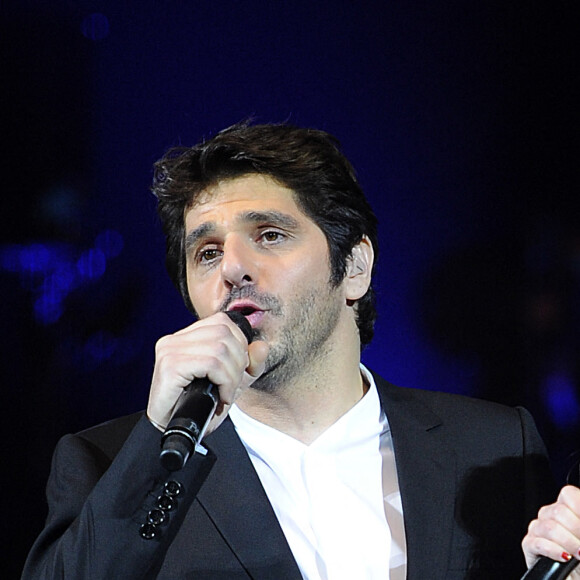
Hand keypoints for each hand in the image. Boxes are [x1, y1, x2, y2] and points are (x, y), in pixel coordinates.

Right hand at [146, 312, 268, 434]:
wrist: (174, 431)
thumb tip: (262, 346)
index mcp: (186, 337)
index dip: (240, 344)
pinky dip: (224, 382)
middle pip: (224, 334)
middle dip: (239, 362)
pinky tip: (221, 396)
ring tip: (226, 393)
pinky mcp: (170, 366)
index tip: (238, 369)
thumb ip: (250, 364)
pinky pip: (211, 364)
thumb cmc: (199, 407)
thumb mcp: (232, 382)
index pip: (223, 322)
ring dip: (232, 376)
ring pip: (220, 349)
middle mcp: (175, 339)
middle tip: (232, 386)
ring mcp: (170, 350)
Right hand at [522, 485, 579, 577]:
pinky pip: (538, 542)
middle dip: (577, 530)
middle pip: (559, 511)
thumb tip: (579, 525)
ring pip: (549, 527)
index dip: (578, 506)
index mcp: (567, 511)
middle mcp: (550, 516)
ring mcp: (537, 530)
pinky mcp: (529, 545)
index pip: (567, 494)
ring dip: (569, 543)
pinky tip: (564, 558)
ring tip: (579, 555)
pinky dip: (554, 551)